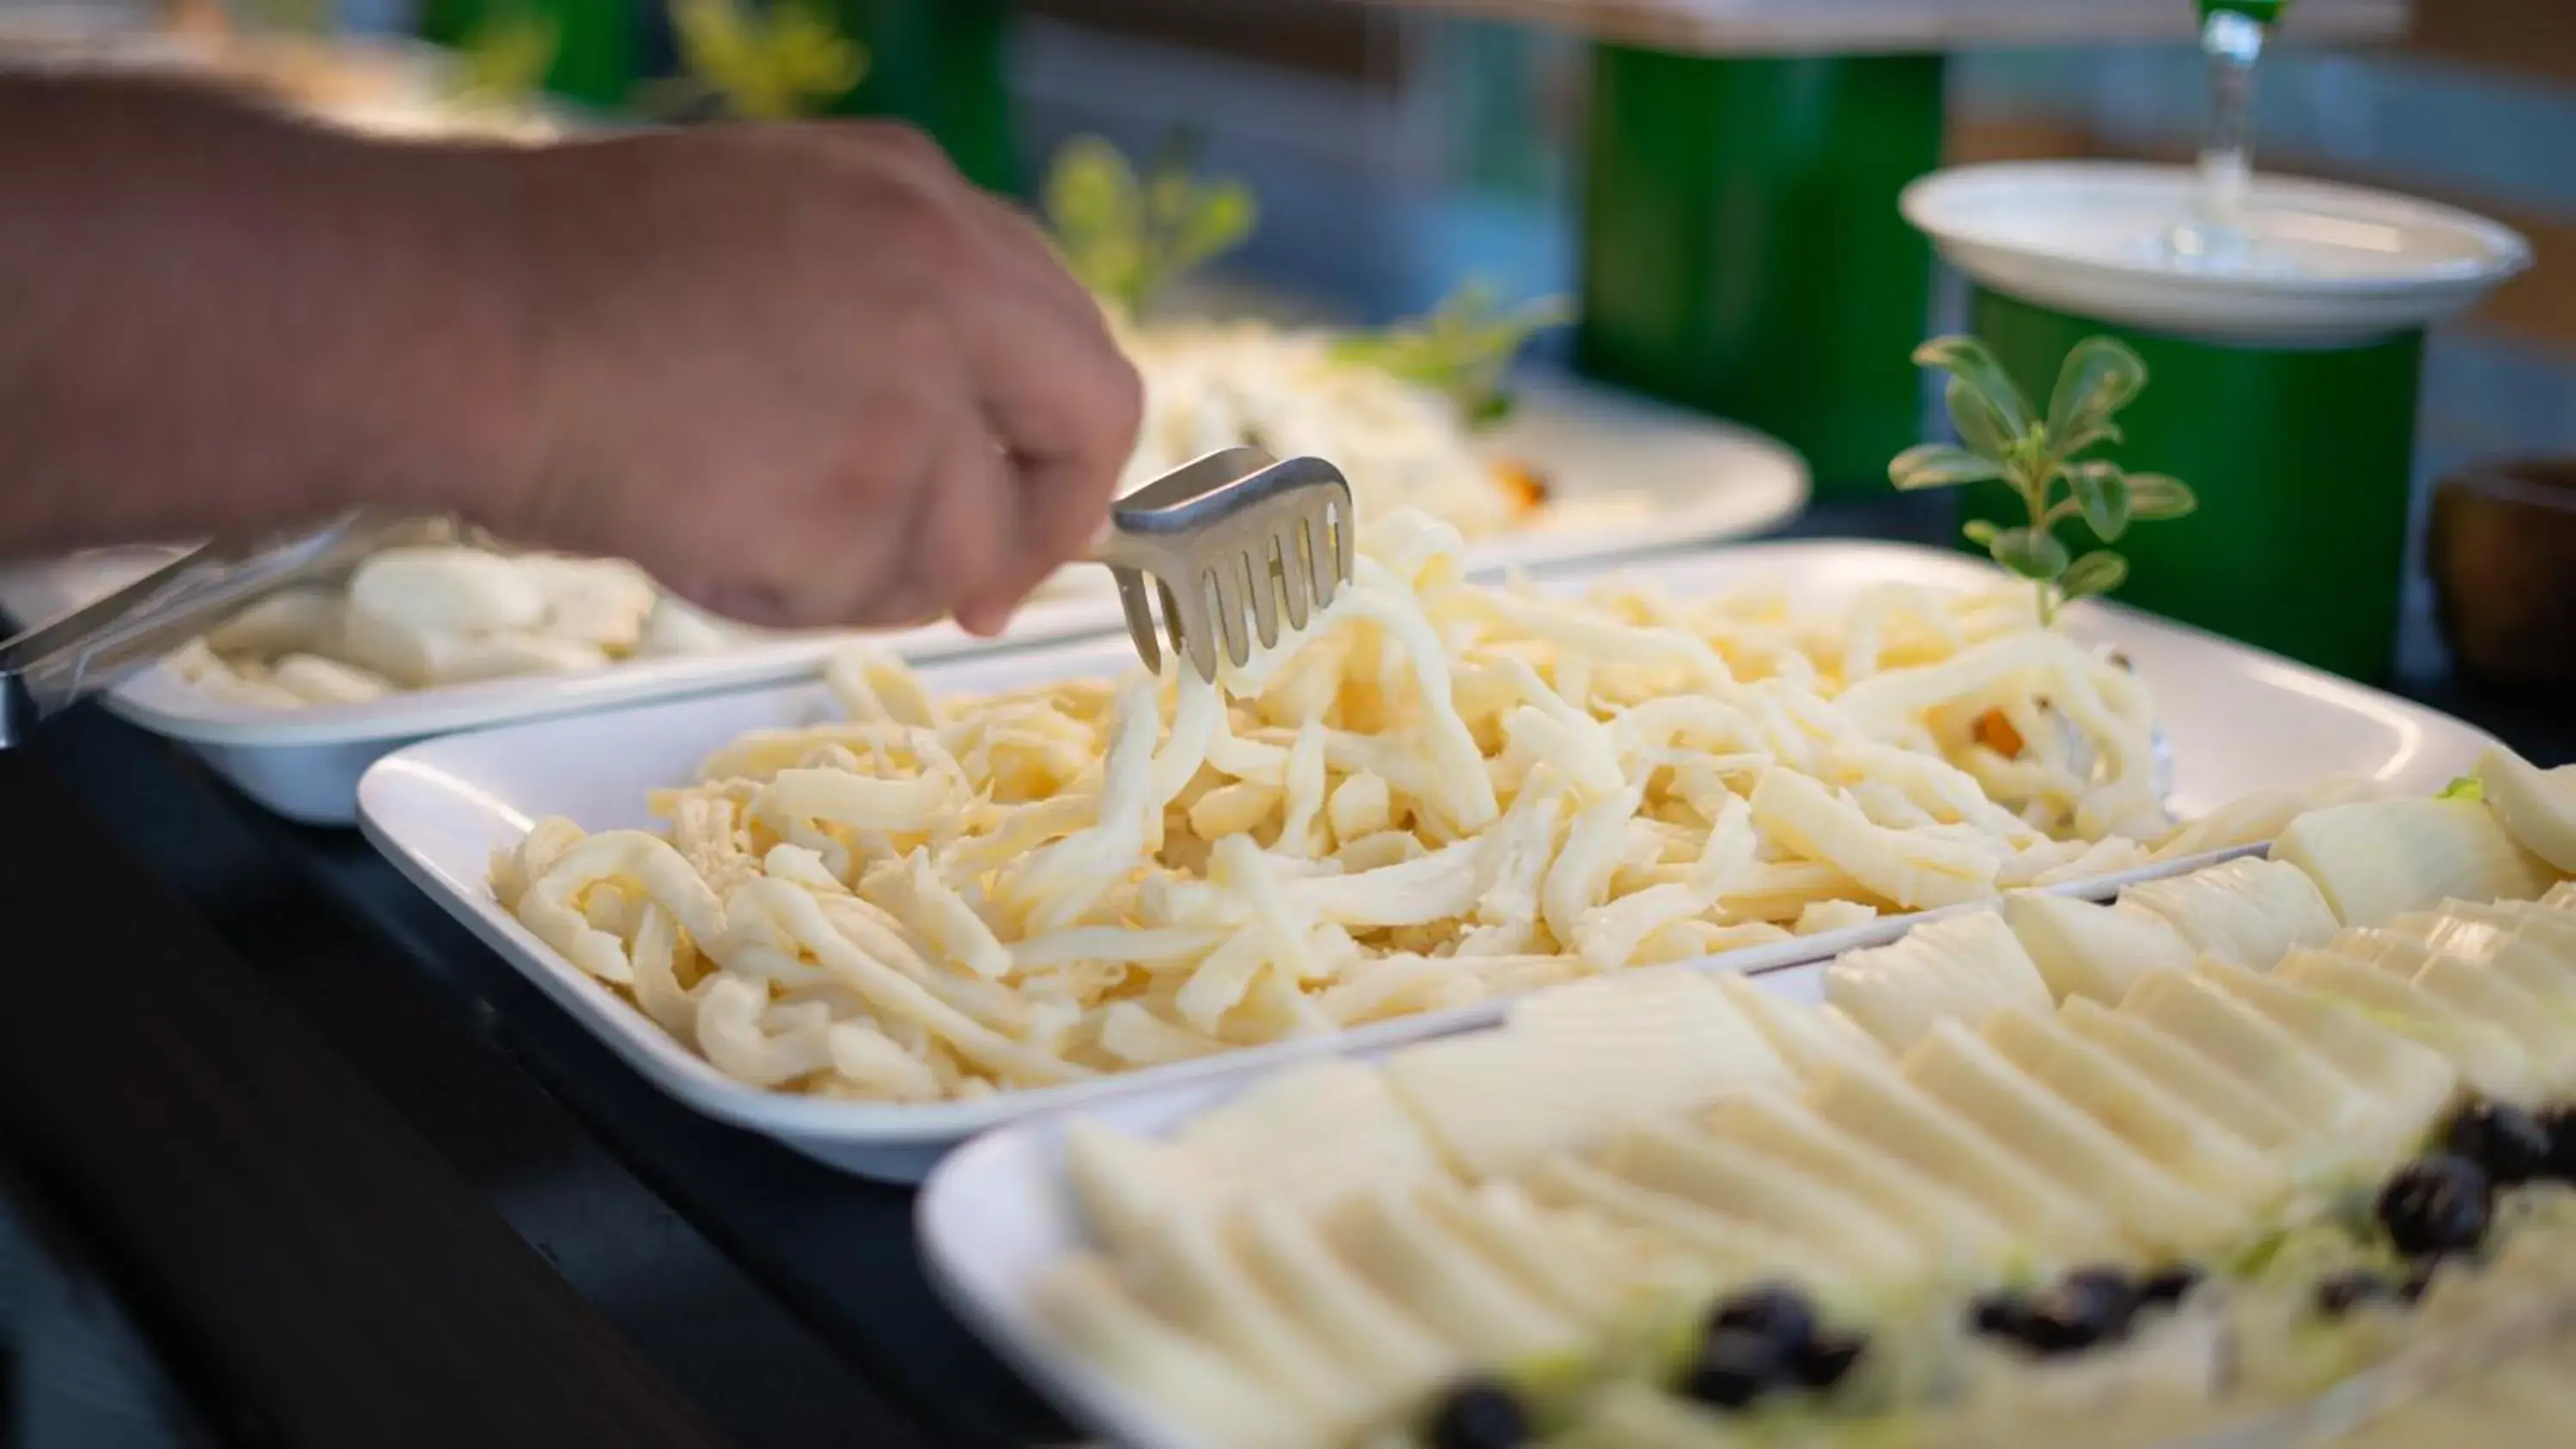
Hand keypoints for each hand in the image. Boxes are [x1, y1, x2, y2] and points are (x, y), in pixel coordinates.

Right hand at [483, 122, 1140, 635]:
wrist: (464, 320)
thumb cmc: (565, 285)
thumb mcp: (767, 234)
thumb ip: (885, 311)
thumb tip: (960, 437)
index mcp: (922, 198)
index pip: (1061, 328)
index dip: (1053, 435)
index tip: (1025, 500)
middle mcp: (949, 277)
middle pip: (1090, 418)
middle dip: (1049, 524)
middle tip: (988, 594)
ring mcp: (917, 386)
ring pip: (968, 541)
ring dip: (871, 576)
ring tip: (741, 533)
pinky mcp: (867, 492)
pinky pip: (875, 591)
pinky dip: (796, 595)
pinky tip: (706, 539)